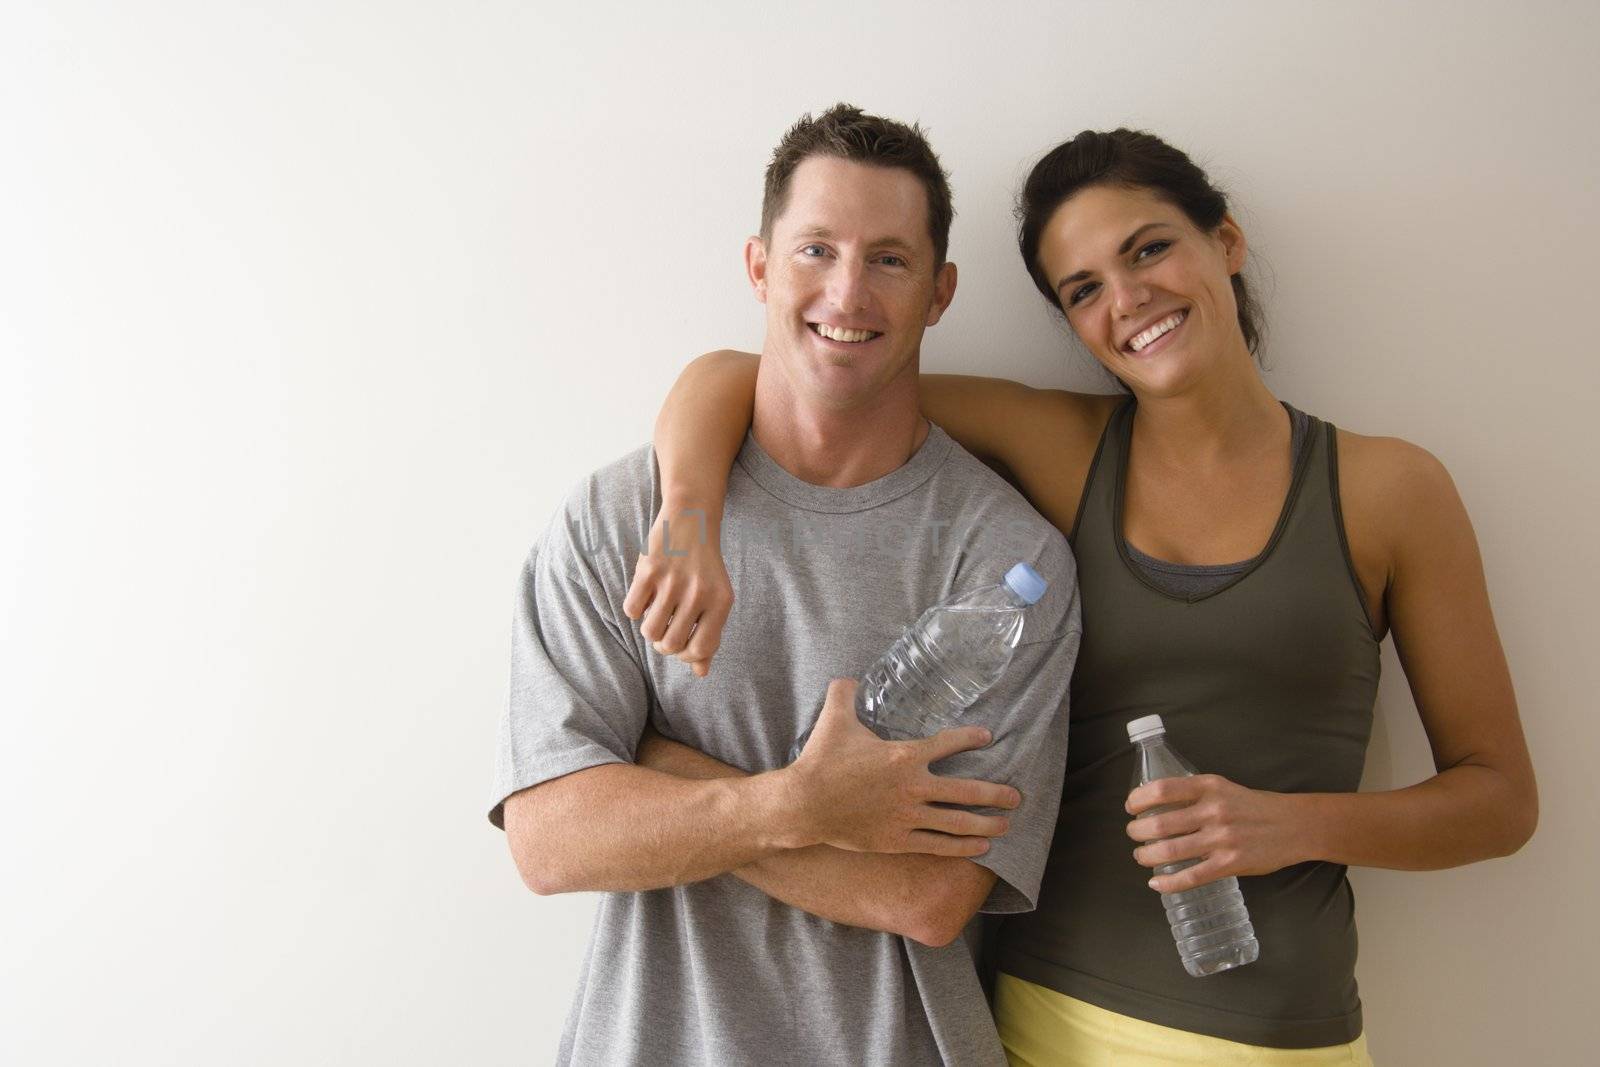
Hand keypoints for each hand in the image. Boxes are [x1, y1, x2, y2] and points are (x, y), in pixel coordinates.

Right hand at [622, 500, 733, 677]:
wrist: (691, 518)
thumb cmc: (704, 566)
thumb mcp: (716, 597)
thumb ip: (710, 635)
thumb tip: (701, 673)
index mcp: (721, 601)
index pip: (700, 650)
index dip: (686, 655)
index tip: (682, 644)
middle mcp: (698, 592)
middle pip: (670, 645)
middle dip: (664, 644)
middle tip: (666, 628)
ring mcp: (672, 581)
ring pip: (649, 631)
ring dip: (649, 628)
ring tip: (657, 612)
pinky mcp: (648, 570)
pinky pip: (632, 610)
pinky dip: (635, 608)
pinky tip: (646, 595)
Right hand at [786, 679, 1022, 856]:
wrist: (804, 805)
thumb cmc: (821, 761)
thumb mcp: (834, 719)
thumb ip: (846, 693)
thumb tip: (850, 677)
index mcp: (903, 756)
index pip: (948, 744)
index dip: (971, 739)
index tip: (988, 737)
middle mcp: (913, 787)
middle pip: (967, 791)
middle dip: (996, 794)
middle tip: (1017, 796)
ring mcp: (908, 817)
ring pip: (958, 823)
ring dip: (986, 825)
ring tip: (1006, 825)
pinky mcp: (898, 840)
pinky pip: (938, 845)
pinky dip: (962, 848)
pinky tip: (981, 849)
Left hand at [1125, 775, 1309, 892]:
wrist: (1295, 825)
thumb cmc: (1253, 806)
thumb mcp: (1223, 788)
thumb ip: (1193, 795)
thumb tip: (1155, 806)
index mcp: (1209, 786)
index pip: (1161, 789)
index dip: (1138, 800)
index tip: (1130, 808)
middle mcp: (1213, 811)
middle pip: (1159, 823)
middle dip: (1137, 831)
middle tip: (1134, 834)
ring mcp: (1222, 839)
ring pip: (1170, 851)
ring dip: (1146, 856)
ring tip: (1142, 856)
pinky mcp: (1230, 864)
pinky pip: (1190, 877)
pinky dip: (1167, 883)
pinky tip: (1156, 883)